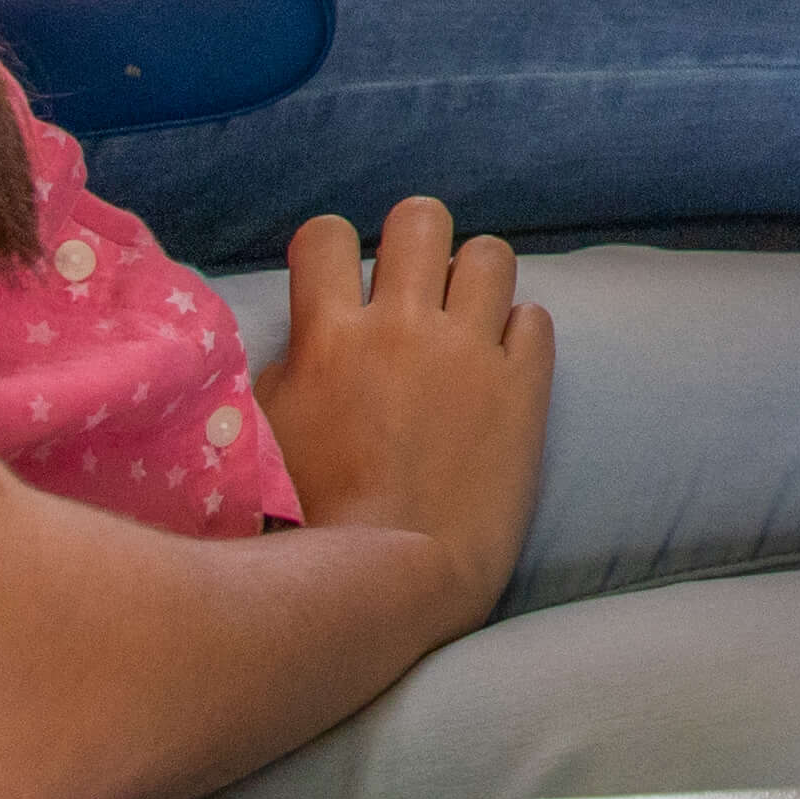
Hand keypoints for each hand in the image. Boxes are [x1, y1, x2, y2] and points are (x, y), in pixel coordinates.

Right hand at [258, 198, 557, 622]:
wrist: (393, 579)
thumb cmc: (311, 520)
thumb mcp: (264, 435)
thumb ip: (288, 370)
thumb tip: (308, 342)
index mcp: (330, 337)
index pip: (326, 234)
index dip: (329, 247)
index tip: (337, 279)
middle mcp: (404, 327)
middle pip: (420, 219)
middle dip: (414, 241)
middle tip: (411, 286)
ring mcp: (470, 354)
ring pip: (491, 254)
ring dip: (474, 279)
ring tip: (464, 318)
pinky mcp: (524, 389)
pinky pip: (535, 319)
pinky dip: (517, 334)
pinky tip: (500, 366)